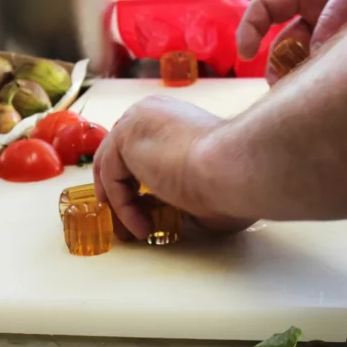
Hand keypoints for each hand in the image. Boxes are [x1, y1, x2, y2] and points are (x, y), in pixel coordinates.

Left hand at [92, 96, 254, 239]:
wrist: (234, 167)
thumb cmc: (233, 176)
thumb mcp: (202, 184)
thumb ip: (181, 190)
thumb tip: (180, 211)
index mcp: (171, 118)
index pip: (139, 151)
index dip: (137, 185)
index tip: (145, 213)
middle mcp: (150, 113)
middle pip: (120, 158)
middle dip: (121, 196)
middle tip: (129, 226)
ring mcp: (136, 121)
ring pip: (112, 170)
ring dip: (121, 207)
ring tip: (135, 233)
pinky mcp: (125, 136)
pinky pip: (112, 178)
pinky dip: (123, 207)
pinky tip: (143, 227)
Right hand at [237, 0, 346, 83]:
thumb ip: (338, 11)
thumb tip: (318, 50)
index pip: (265, 9)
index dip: (250, 30)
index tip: (245, 54)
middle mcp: (315, 14)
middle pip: (283, 45)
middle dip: (277, 67)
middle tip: (281, 90)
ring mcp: (332, 34)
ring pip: (304, 61)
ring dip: (300, 78)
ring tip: (303, 97)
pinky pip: (329, 69)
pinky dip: (324, 82)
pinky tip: (329, 94)